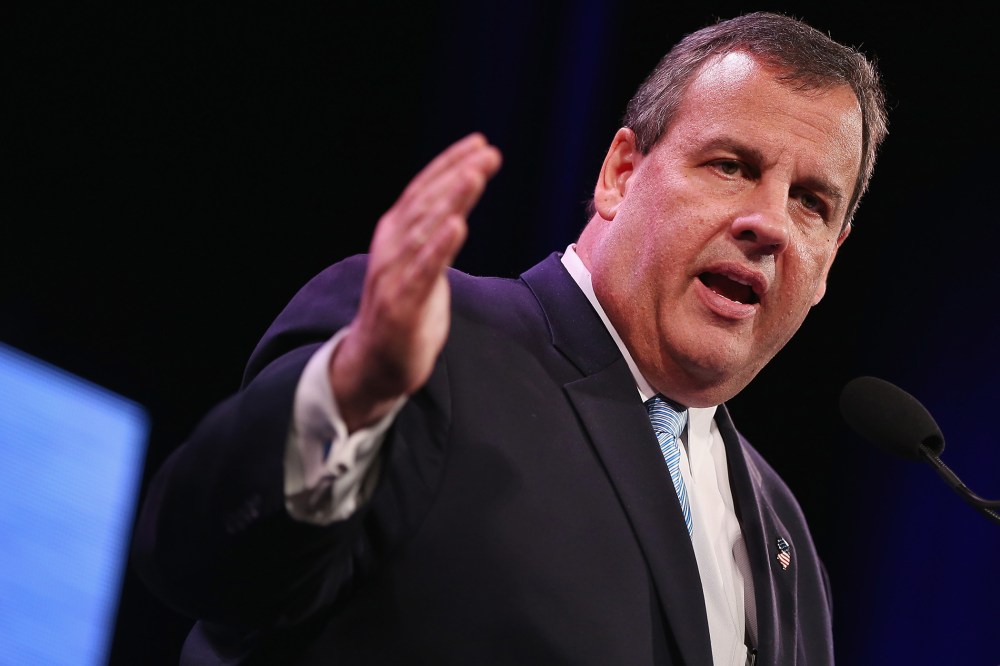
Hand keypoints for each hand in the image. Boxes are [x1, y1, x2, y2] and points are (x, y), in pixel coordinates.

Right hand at [330, 133, 502, 430]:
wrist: (372, 364)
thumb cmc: (403, 312)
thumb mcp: (420, 265)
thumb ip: (433, 237)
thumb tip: (456, 207)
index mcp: (396, 235)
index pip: (424, 191)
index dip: (449, 165)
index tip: (479, 144)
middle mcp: (392, 248)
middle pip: (427, 204)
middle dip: (456, 175)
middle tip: (487, 153)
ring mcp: (394, 276)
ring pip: (425, 230)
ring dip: (451, 200)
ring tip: (474, 176)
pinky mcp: (401, 306)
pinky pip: (423, 271)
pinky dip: (439, 247)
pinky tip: (458, 226)